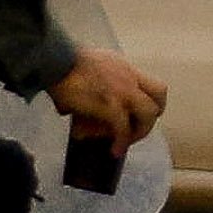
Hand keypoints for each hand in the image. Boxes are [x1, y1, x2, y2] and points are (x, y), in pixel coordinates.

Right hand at [52, 49, 168, 146]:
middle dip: (152, 114)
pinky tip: (115, 151)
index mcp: (124, 68)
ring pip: (148, 113)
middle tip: (138, 128)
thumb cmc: (61, 64)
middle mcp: (129, 77)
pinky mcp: (111, 106)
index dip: (152, 100)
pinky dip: (122, 142)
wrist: (54, 61)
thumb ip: (95, 82)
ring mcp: (123, 91)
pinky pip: (123, 128)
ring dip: (140, 130)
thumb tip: (79, 104)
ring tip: (126, 142)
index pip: (152, 83)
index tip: (140, 113)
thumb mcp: (89, 67)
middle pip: (159, 95)